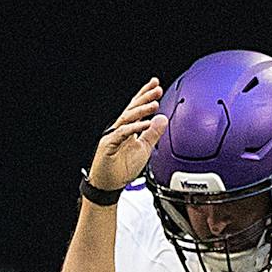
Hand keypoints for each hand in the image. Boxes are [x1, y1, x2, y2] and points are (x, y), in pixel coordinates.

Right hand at [86, 79, 167, 194]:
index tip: (156, 85)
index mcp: (128, 129)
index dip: (145, 95)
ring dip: (142, 110)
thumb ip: (153, 134)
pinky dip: (135, 128)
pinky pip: (123, 133)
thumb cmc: (122, 169)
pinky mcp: (109, 144)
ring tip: (154, 103)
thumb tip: (162, 119)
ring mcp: (113, 135)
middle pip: (132, 109)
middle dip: (145, 97)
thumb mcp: (145, 149)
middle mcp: (120, 129)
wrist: (109, 186)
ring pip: (127, 118)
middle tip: (157, 89)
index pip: (137, 108)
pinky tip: (146, 123)